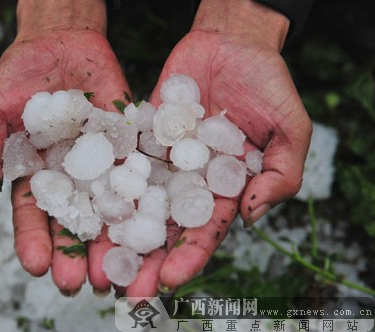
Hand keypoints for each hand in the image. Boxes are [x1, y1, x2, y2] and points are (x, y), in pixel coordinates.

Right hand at [0, 0, 129, 294]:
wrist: (60, 42)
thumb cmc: (18, 77)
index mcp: (36, 176)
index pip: (34, 216)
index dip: (34, 241)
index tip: (36, 266)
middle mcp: (71, 178)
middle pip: (74, 222)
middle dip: (76, 253)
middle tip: (80, 283)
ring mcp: (102, 163)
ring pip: (109, 207)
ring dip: (112, 239)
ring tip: (118, 270)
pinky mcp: (129, 145)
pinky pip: (138, 171)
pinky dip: (144, 196)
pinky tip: (150, 222)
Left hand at [124, 0, 311, 294]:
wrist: (233, 43)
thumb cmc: (268, 86)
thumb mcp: (290, 129)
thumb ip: (280, 173)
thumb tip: (252, 215)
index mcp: (224, 188)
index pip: (205, 231)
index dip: (188, 257)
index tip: (168, 280)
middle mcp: (189, 179)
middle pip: (165, 226)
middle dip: (147, 258)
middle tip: (124, 287)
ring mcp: (162, 159)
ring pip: (138, 200)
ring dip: (120, 231)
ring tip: (99, 259)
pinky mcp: (141, 135)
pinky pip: (122, 160)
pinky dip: (107, 182)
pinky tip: (88, 205)